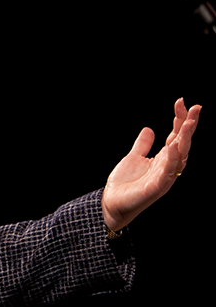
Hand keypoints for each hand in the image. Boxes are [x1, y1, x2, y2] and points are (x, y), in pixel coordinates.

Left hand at [102, 98, 200, 230]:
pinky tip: (173, 146)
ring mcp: (164, 177)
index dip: (180, 120)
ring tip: (188, 123)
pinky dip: (171, 159)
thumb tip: (149, 129)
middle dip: (189, 126)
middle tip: (195, 108)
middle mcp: (167, 167)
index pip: (176, 136)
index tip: (181, 102)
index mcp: (163, 159)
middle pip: (182, 143)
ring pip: (180, 156)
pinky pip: (168, 172)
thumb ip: (142, 145)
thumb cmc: (124, 184)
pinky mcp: (156, 187)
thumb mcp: (133, 158)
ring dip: (184, 139)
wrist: (112, 203)